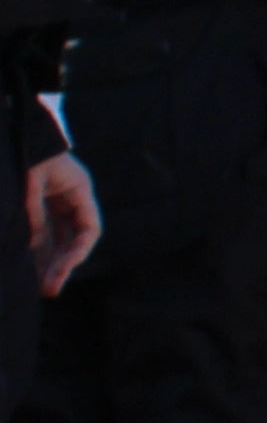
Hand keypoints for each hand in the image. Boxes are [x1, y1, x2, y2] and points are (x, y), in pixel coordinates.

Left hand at [23, 152, 95, 295]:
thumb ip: (33, 213)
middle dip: (63, 265)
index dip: (79, 252)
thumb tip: (34, 246)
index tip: (64, 269)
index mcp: (79, 190)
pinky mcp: (42, 206)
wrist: (22, 132)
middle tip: (50, 291)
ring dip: (50, 263)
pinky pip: (45, 234)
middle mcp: (72, 200)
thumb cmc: (30, 153)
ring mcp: (57, 204)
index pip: (89, 228)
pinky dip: (39, 252)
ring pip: (59, 240)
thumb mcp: (30, 182)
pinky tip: (32, 269)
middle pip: (74, 240)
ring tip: (42, 288)